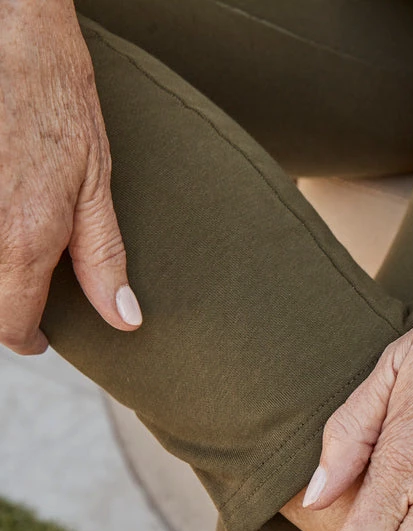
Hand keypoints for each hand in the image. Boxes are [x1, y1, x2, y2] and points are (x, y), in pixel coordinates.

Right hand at [0, 0, 139, 354]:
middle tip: (28, 292)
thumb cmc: (57, 103)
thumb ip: (103, 258)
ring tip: (16, 241)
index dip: (28, 337)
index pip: (10, 322)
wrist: (9, 37)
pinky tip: (5, 207)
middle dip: (4, 304)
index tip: (40, 336)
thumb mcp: (96, 184)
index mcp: (23, 240)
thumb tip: (125, 318)